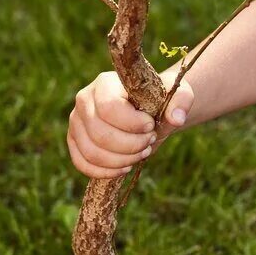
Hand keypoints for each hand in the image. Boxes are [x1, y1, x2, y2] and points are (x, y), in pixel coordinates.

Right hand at [67, 70, 193, 178]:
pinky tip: (125, 168)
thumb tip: (177, 118)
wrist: (147, 112)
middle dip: (131, 145)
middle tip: (149, 142)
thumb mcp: (176, 95)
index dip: (132, 124)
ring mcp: (76, 121)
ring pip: (92, 152)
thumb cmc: (160, 101)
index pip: (109, 108)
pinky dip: (105, 172)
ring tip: (141, 153)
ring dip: (122, 160)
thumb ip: (181, 102)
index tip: (150, 126)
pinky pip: (82, 163)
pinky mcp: (74, 141)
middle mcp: (84, 100)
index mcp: (105, 83)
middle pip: (100, 134)